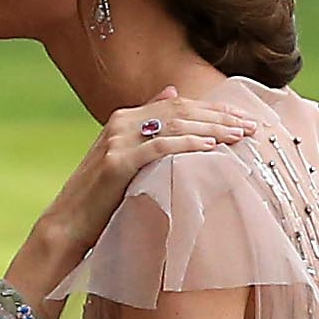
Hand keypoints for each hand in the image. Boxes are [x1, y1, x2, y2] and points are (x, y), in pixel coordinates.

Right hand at [38, 80, 299, 266]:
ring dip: (212, 128)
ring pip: (174, 124)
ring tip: (239, 135)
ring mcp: (117, 140)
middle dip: (220, 116)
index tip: (243, 118)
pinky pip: (160, 147)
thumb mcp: (125, 157)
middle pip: (181, 110)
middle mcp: (121, 122)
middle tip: (252, 126)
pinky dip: (187, 144)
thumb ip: (148, 127)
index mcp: (124, 118)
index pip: (178, 104)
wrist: (67, 226)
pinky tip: (211, 146)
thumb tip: (173, 92)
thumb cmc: (100, 199)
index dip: (213, 108)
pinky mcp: (117, 162)